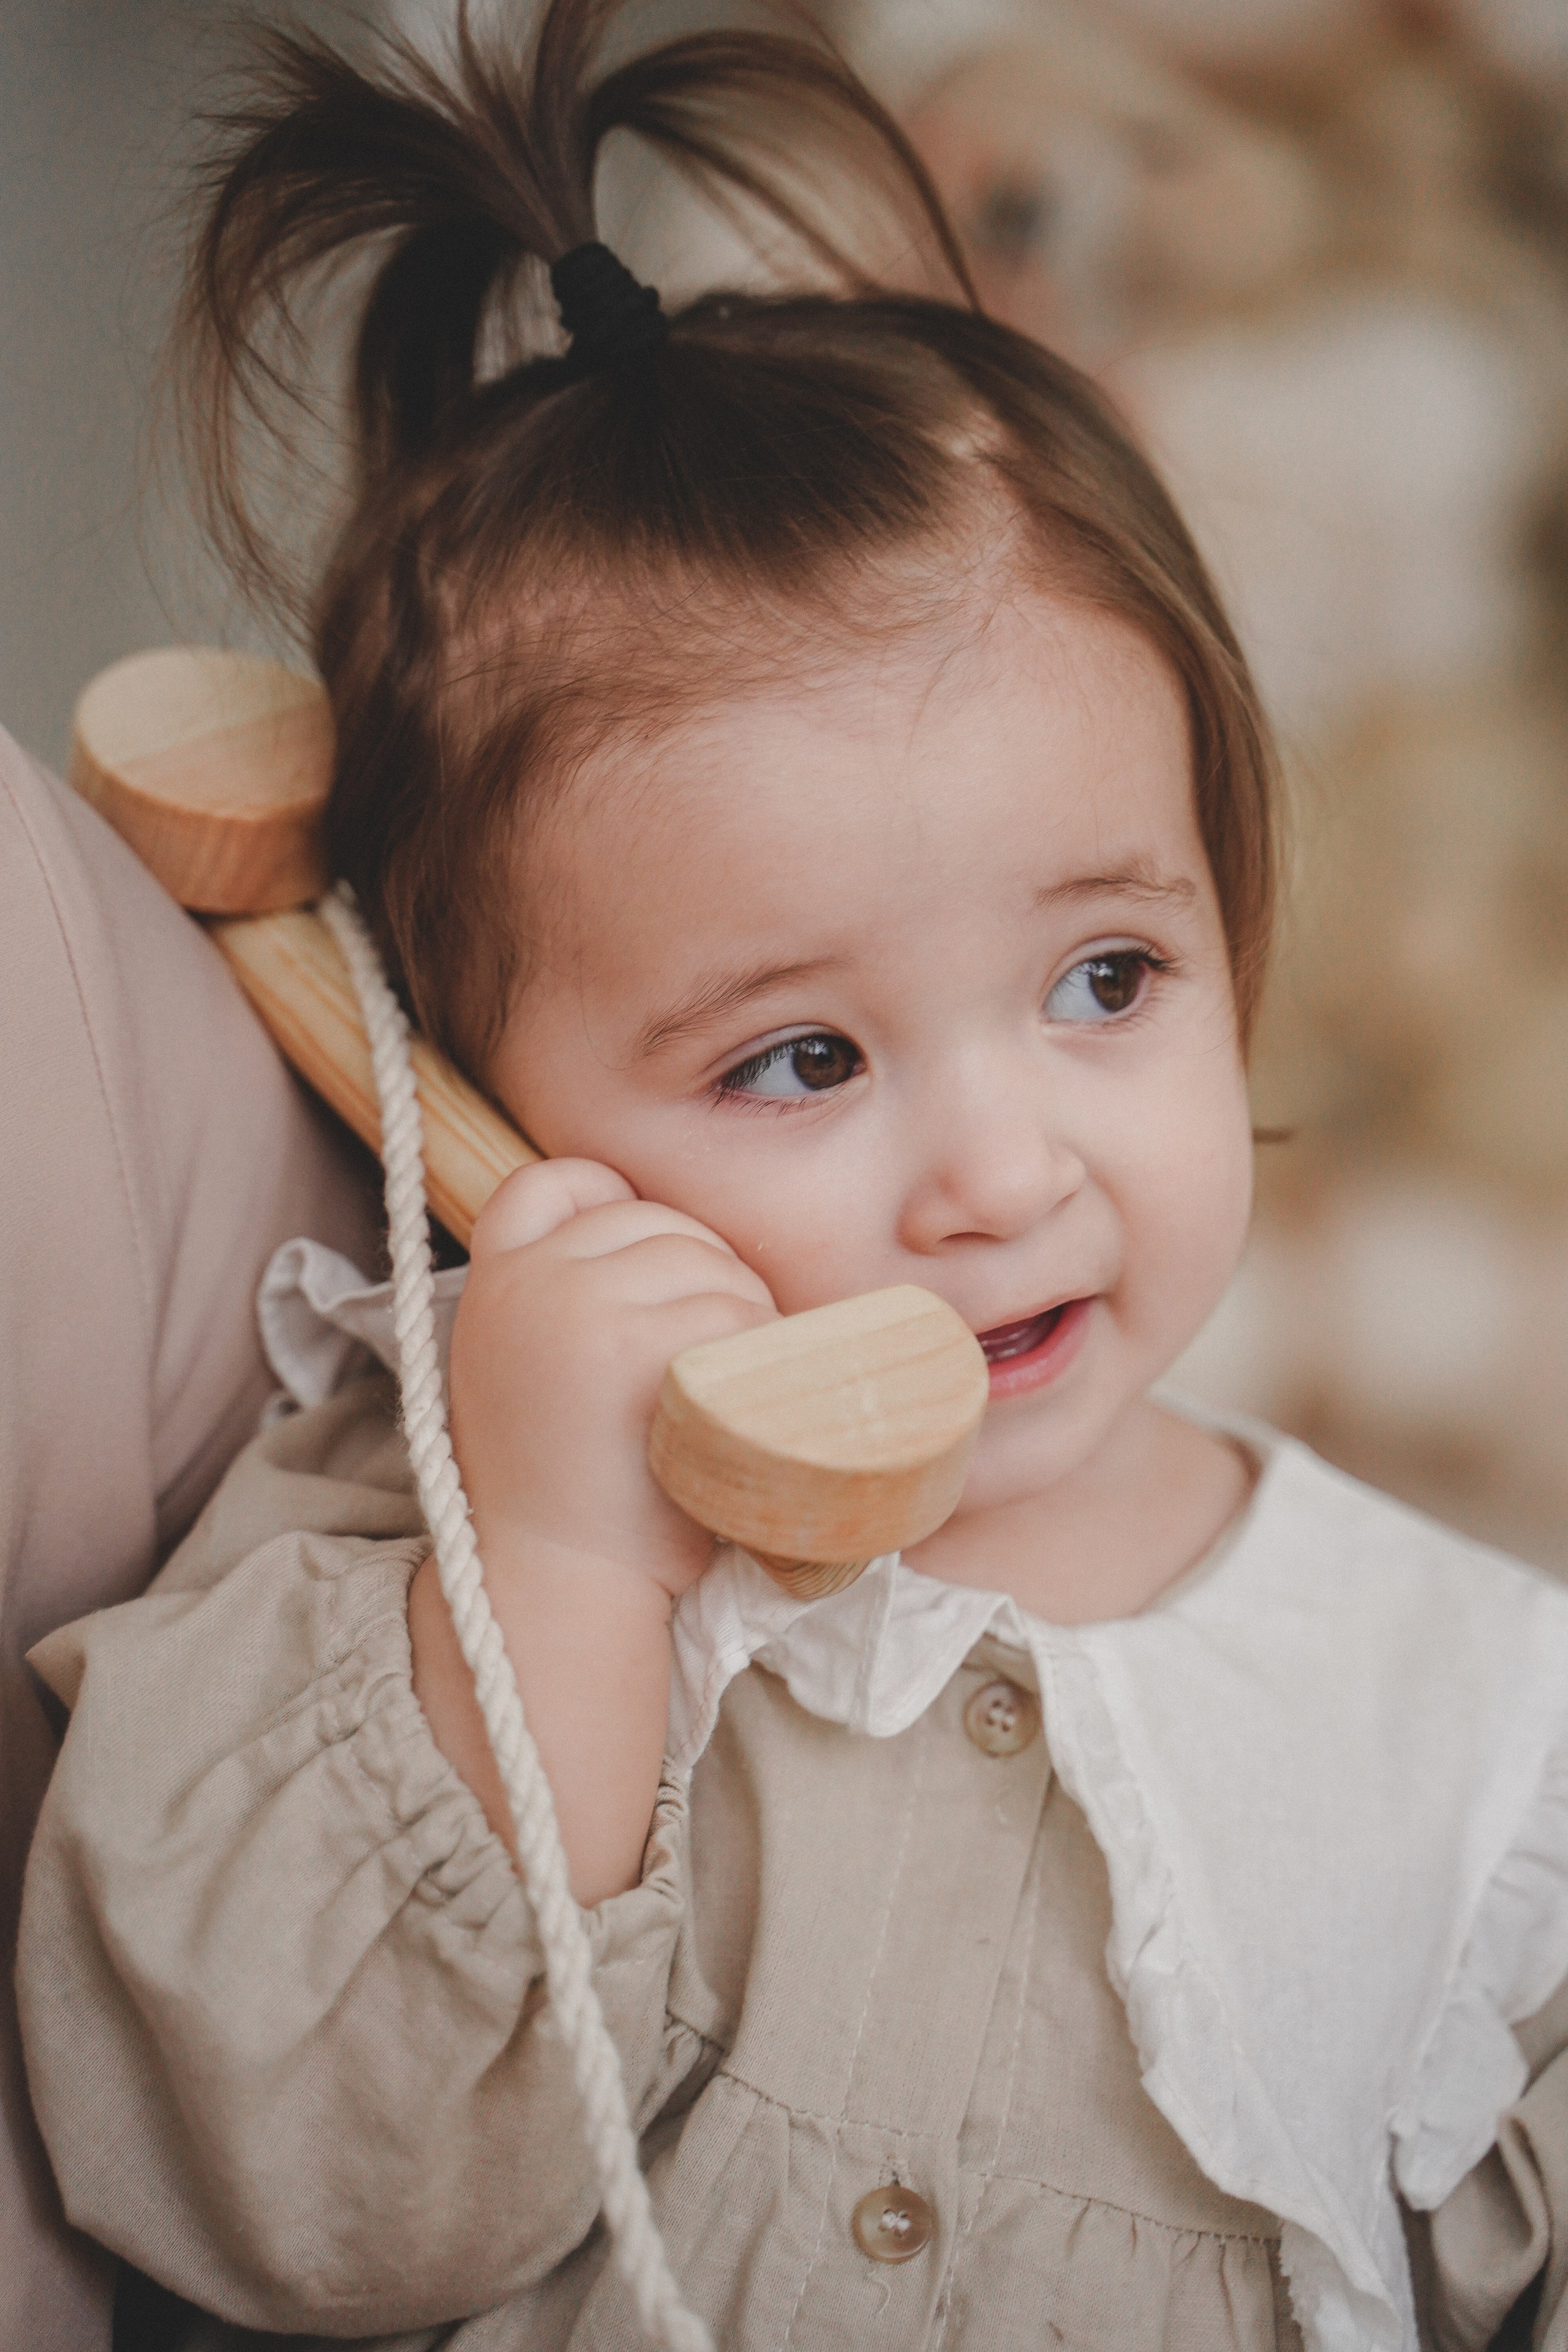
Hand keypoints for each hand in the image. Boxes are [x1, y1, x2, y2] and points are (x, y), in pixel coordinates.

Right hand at [449, 1158, 776, 1603]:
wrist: (559, 1587)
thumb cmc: (567, 1497)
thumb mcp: (526, 1376)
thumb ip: (560, 1304)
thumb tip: (655, 1244)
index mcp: (493, 1284)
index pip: (548, 1183)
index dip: (605, 1195)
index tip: (644, 1252)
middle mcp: (529, 1282)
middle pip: (653, 1219)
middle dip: (702, 1273)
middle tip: (711, 1356)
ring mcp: (580, 1306)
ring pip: (707, 1260)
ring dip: (742, 1314)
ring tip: (728, 1390)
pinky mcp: (636, 1346)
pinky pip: (733, 1312)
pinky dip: (758, 1353)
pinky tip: (743, 1405)